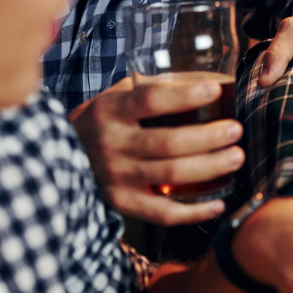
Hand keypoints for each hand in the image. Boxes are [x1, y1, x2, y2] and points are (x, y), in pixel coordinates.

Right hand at [71, 77, 242, 224]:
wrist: (56, 159)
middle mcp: (111, 144)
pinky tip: (217, 203)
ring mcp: (116, 176)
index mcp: (110, 111)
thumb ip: (146, 88)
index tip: (214, 90)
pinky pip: (161, 213)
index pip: (150, 101)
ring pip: (170, 174)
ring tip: (236, 157)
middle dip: (209, 137)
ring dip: (209, 167)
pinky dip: (193, 212)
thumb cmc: (100, 122)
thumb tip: (195, 79)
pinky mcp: (121, 203)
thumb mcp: (113, 97)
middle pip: (168, 142)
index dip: (184, 96)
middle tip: (235, 130)